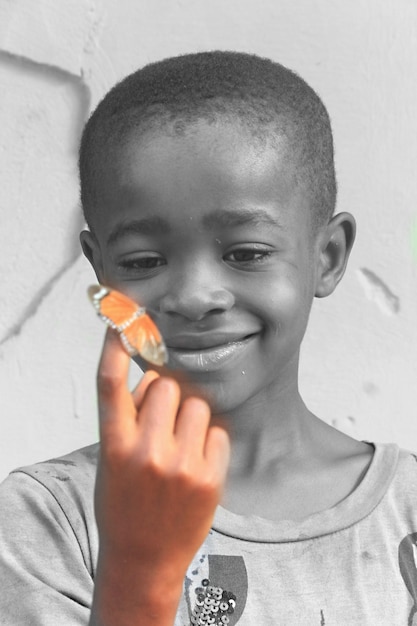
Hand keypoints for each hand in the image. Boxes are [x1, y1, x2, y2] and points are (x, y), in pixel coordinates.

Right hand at [91, 329, 229, 624]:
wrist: (144, 559)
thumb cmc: (125, 503)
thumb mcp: (112, 461)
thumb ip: (129, 419)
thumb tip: (158, 377)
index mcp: (113, 445)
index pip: (110, 384)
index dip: (114, 347)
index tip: (122, 319)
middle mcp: (145, 451)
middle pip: (166, 386)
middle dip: (167, 395)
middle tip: (162, 421)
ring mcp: (179, 466)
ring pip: (197, 405)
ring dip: (190, 416)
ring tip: (179, 445)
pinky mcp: (209, 479)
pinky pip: (217, 432)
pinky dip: (209, 441)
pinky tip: (196, 464)